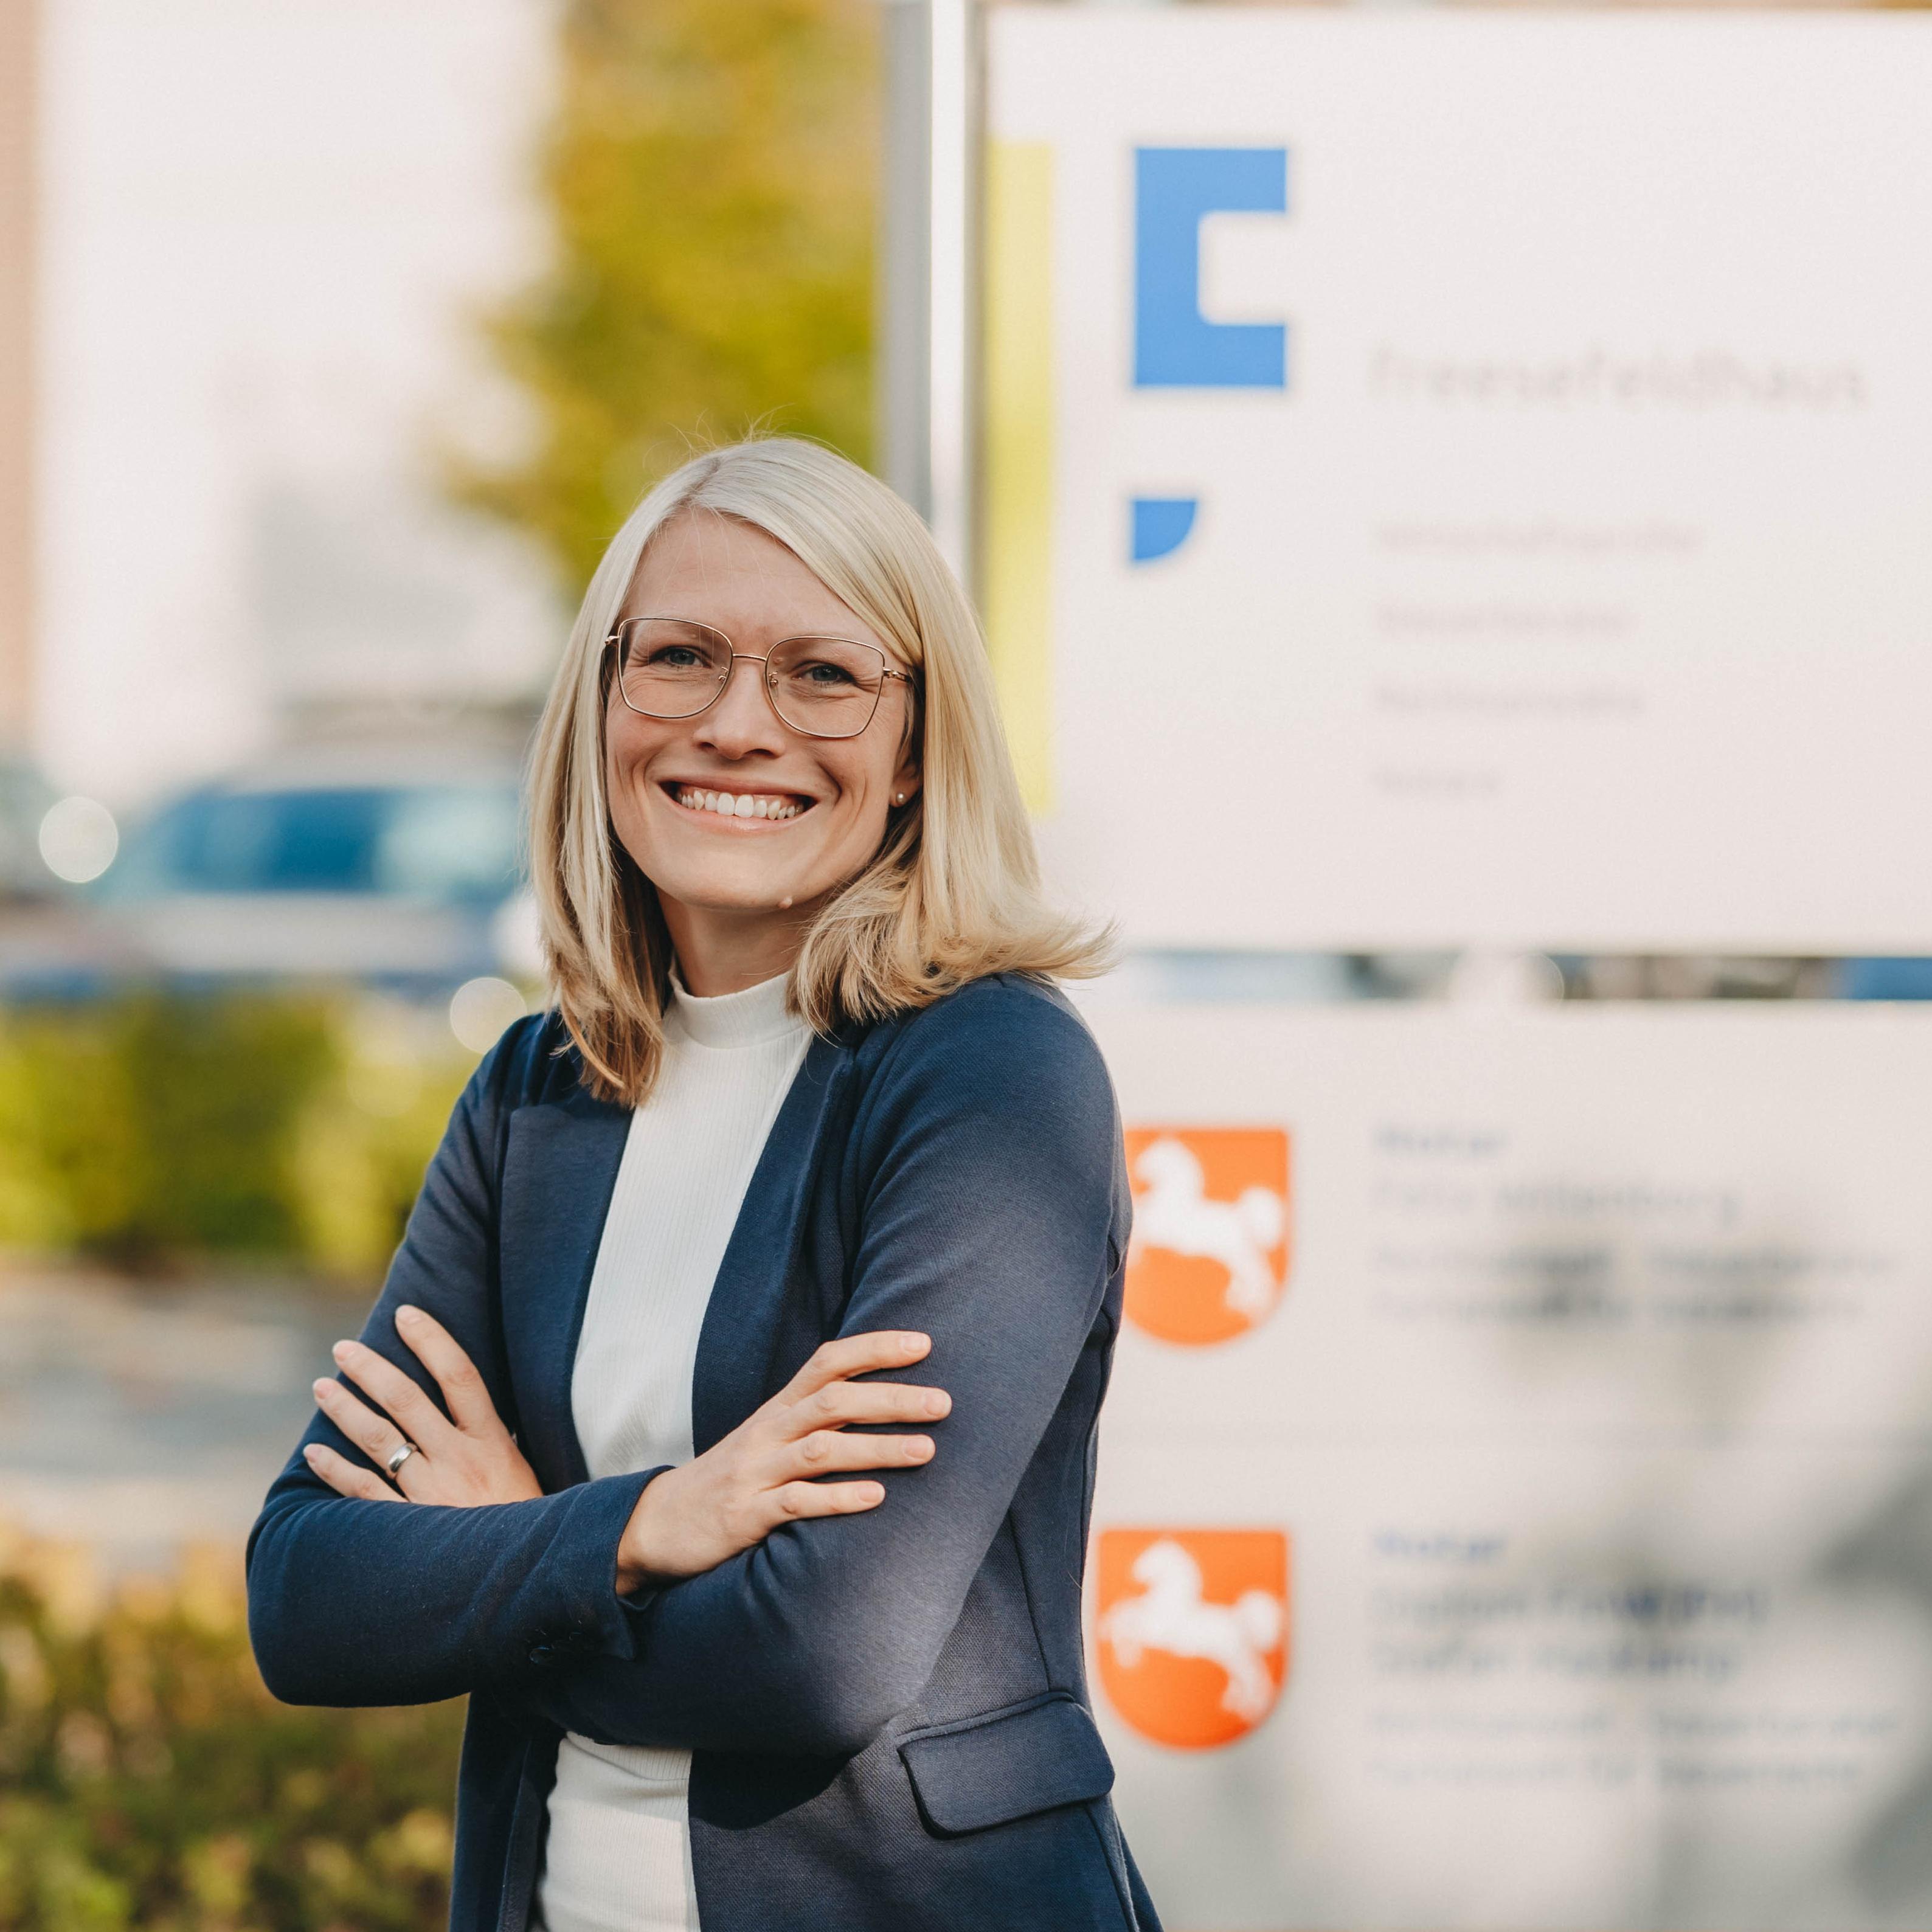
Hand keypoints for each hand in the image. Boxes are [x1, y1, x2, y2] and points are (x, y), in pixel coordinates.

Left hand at [306, 1304, 541, 1506]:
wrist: (530, 1582)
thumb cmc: (529, 1523)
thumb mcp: (523, 1472)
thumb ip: (493, 1441)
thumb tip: (469, 1407)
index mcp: (492, 1442)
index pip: (460, 1375)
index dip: (432, 1339)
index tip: (406, 1314)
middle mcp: (458, 1461)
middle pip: (407, 1400)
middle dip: (371, 1369)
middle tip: (343, 1348)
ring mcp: (430, 1495)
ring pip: (378, 1440)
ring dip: (346, 1409)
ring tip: (322, 1386)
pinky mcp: (409, 1528)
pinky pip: (363, 1494)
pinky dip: (335, 1471)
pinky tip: (315, 1452)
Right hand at [616, 1330, 948, 1593]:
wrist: (659, 1523)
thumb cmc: (734, 1477)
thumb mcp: (770, 1438)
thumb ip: (816, 1419)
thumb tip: (885, 1400)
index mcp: (778, 1408)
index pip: (828, 1361)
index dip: (875, 1347)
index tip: (924, 1343)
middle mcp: (768, 1432)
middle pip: (833, 1401)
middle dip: (891, 1398)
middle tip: (944, 1402)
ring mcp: (756, 1473)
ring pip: (821, 1450)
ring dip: (877, 1448)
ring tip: (927, 1451)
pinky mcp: (746, 1516)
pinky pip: (796, 1503)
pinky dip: (837, 1499)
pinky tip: (875, 1499)